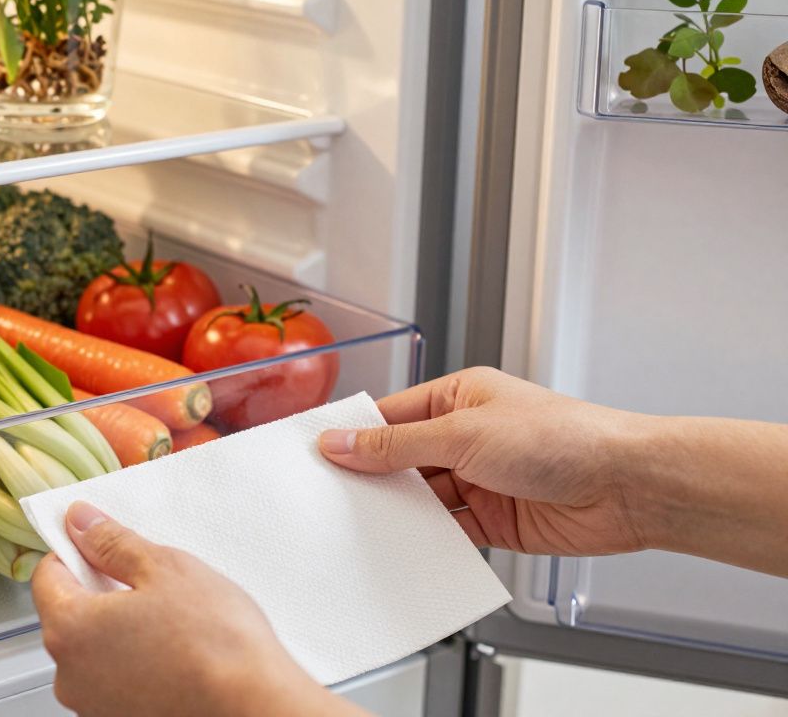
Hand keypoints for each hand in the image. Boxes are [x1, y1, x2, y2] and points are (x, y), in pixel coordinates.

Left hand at [31, 502, 362, 716]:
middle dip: (102, 591)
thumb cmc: (215, 645)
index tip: (101, 542)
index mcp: (70, 629)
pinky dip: (135, 661)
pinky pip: (115, 678)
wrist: (253, 706)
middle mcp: (70, 675)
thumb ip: (111, 543)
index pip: (47, 575)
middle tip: (149, 580)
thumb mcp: (164, 568)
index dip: (76, 551)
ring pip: (94, 648)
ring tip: (170, 620)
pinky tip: (174, 652)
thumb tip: (82, 524)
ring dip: (120, 628)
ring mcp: (94, 705)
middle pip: (70, 613)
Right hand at [318, 367, 787, 576]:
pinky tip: (406, 548)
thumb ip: (396, 445)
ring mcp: (481, 479)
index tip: (317, 455)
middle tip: (330, 497)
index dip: (353, 436)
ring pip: (421, 499)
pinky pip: (447, 531)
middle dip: (372, 479)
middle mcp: (467, 436)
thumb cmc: (564, 437)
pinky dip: (427, 541)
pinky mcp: (495, 520)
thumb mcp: (463, 433)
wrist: (628, 486)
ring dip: (399, 513)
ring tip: (364, 527)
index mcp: (459, 397)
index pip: (390, 416)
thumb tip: (342, 442)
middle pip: (401, 460)